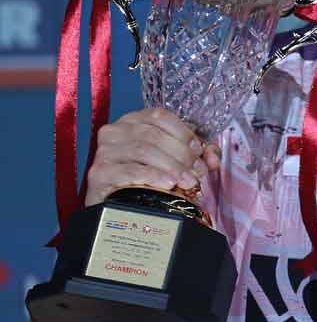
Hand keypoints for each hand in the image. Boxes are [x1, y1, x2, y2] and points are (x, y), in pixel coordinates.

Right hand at [84, 107, 220, 205]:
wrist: (116, 205)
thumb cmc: (147, 178)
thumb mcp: (172, 160)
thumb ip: (196, 155)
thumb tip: (213, 157)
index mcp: (132, 121)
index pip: (159, 116)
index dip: (183, 132)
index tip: (198, 151)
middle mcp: (114, 132)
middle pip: (153, 135)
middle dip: (182, 154)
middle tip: (197, 172)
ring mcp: (104, 152)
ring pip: (143, 150)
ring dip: (172, 166)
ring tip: (187, 182)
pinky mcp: (99, 174)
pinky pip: (129, 170)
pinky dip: (153, 176)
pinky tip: (167, 184)